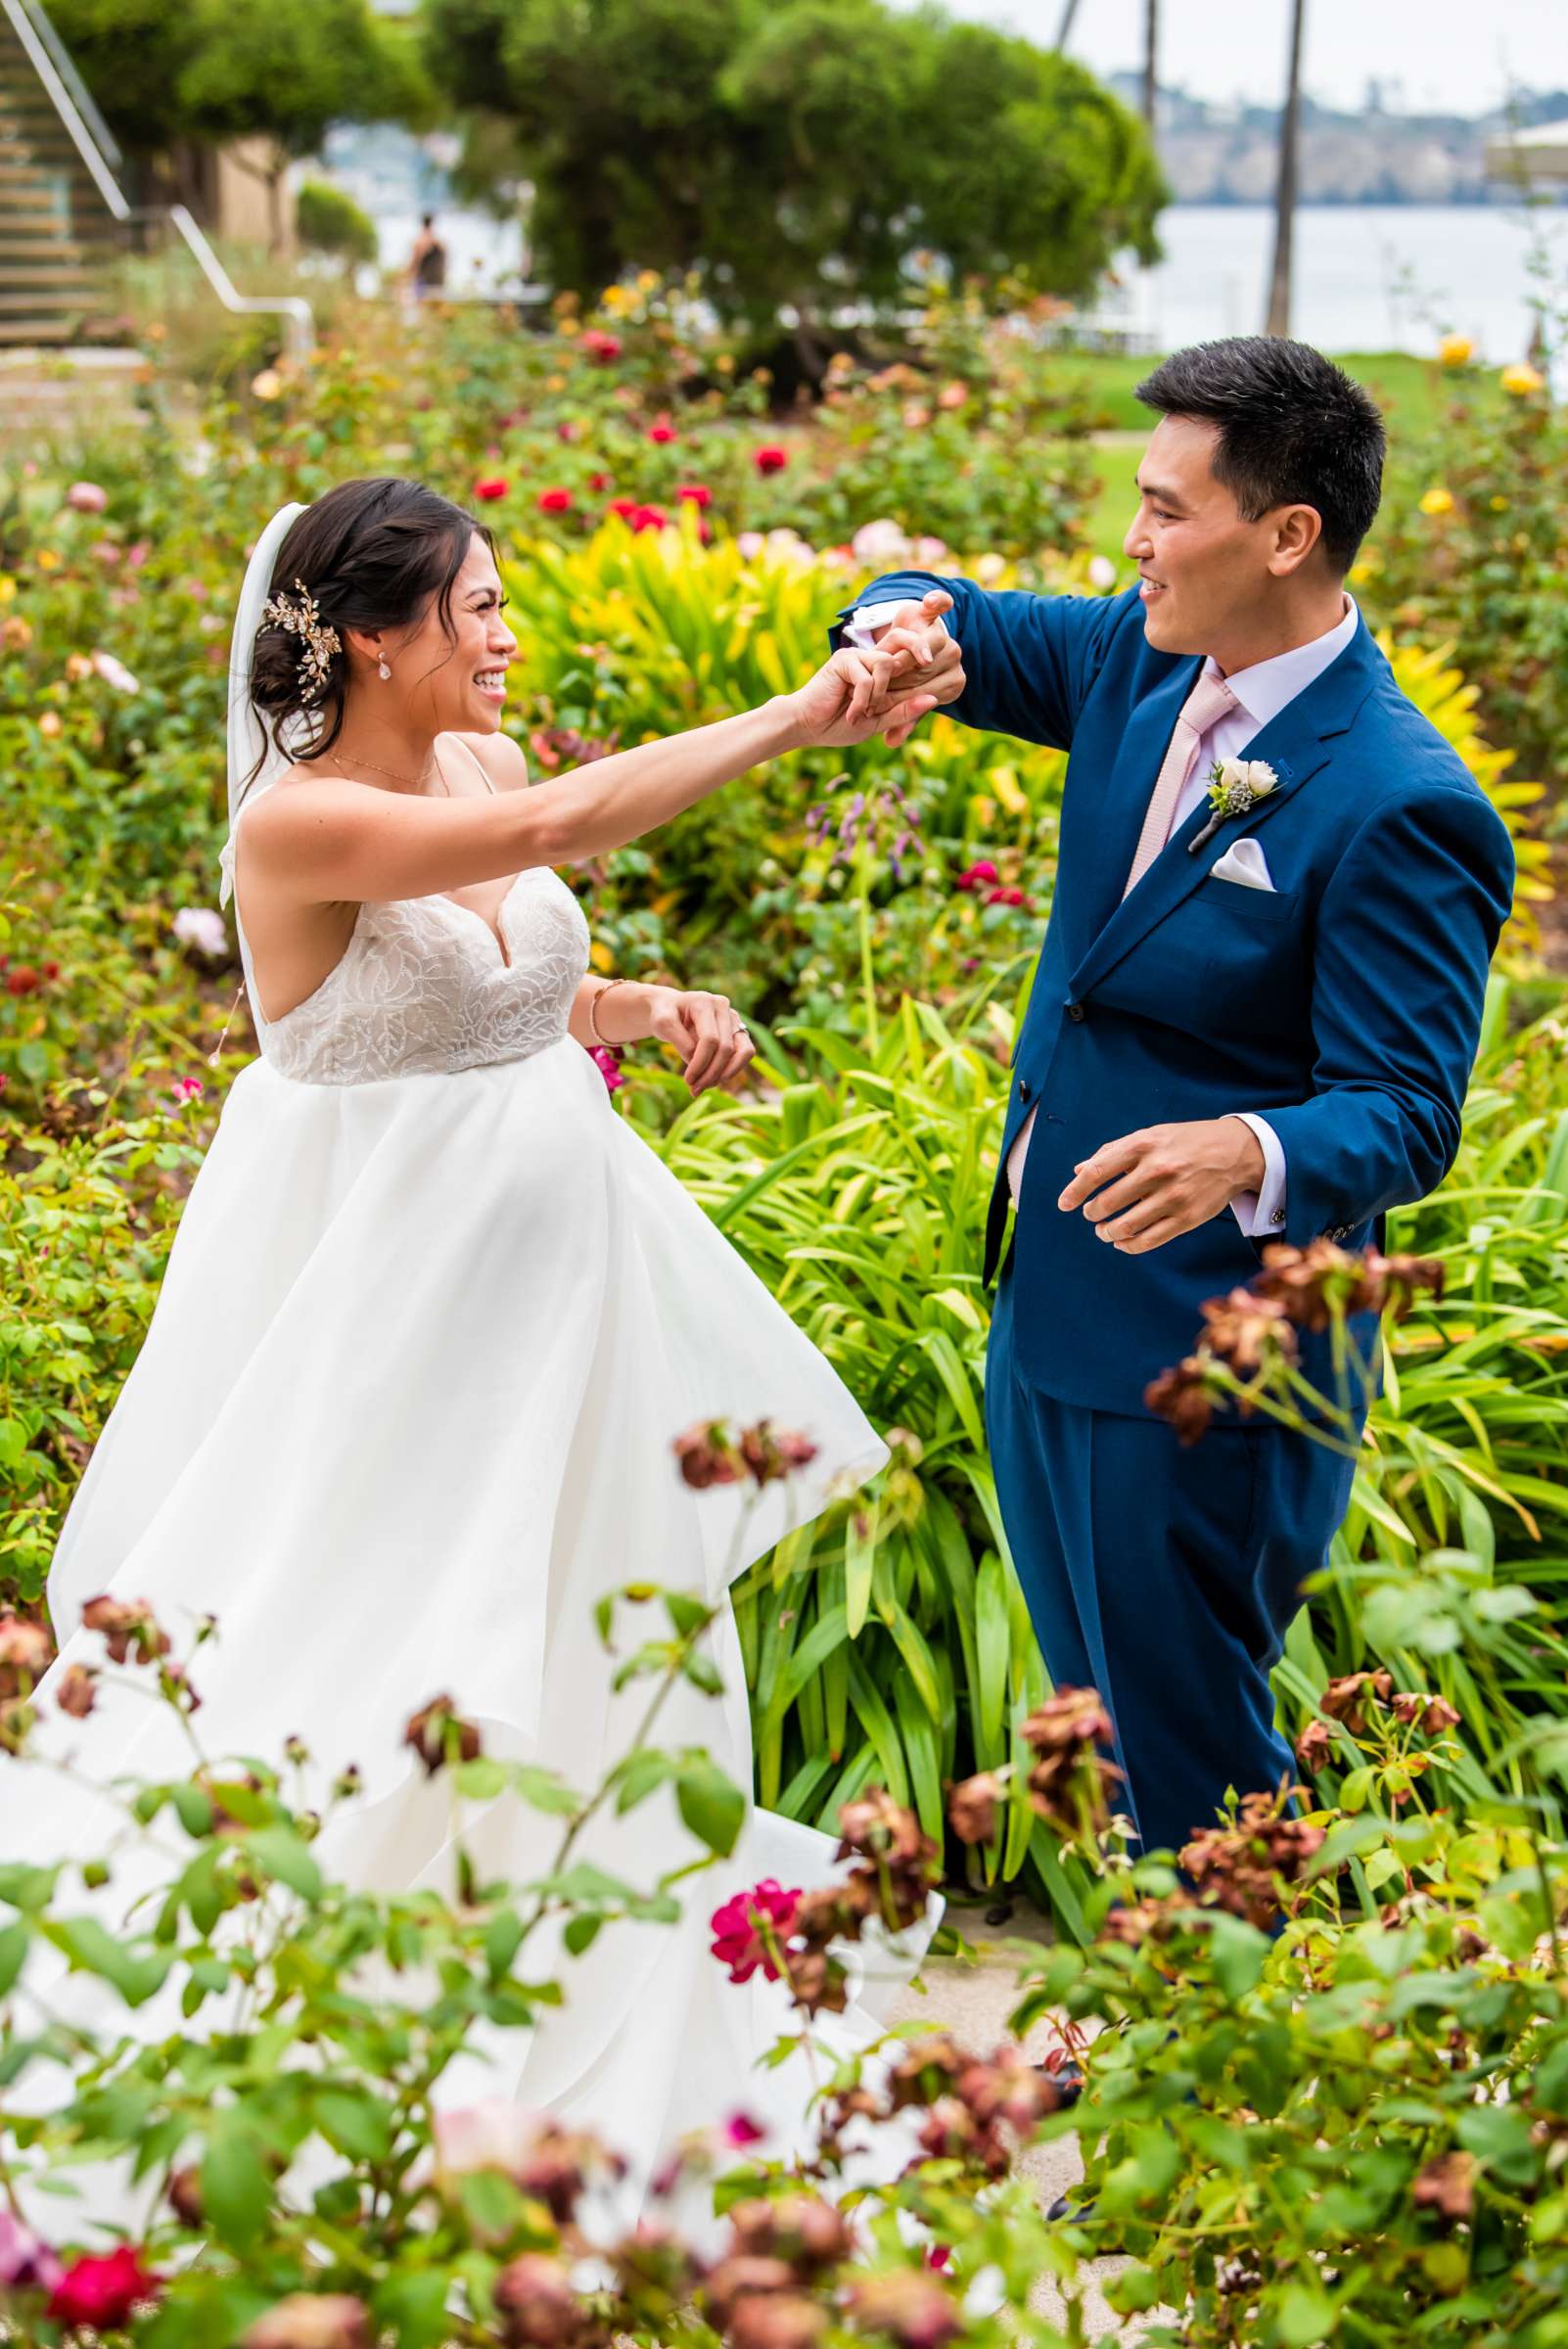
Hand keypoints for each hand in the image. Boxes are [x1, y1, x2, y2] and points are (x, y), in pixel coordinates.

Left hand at [645, 984, 756, 1096]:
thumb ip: (680, 1041)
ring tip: (705, 1086)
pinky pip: (745, 1053)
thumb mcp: (663, 1024)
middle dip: (711, 1073)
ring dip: (726, 1074)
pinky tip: (714, 1080)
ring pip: (743, 1052)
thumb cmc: (665, 1014)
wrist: (671, 1008)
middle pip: (726, 1048)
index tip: (688, 1081)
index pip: (710, 1039)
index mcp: (704, 1002)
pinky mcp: (738, 1030)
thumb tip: (696, 1062)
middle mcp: (723, 1007)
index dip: (700, 1063)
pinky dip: (732, 1070)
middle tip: (694, 1089)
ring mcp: (734, 1018)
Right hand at [785, 590, 961, 747]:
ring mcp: (856, 657)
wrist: (807, 726)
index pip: (907, 655)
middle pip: (901, 639)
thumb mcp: (878, 722)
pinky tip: (851, 713)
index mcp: (880, 672)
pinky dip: (863, 701)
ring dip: (880, 693)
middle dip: (917, 646)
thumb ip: (903, 711)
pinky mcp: (843, 660)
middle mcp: (869, 659)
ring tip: (865, 711)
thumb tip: (933, 699)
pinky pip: (867, 678)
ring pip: (887, 663)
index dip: (921, 654)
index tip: (932, 666)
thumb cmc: (839, 725)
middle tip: (928, 660)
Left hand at [1055, 1118, 1266, 1254]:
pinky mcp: (1187, 1218)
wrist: (1234, 1153)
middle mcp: (1157, 1170)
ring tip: (1103, 1231)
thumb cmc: (1184, 1142)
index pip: (1097, 1171)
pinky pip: (1148, 1240)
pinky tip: (1122, 1242)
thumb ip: (1113, 1152)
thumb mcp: (1150, 1136)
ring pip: (1125, 1226)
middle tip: (1091, 1214)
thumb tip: (1080, 1170)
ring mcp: (1173, 1196)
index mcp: (1143, 1145)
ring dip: (1107, 1232)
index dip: (1075, 1190)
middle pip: (1108, 1202)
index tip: (1064, 1204)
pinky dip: (1128, 1245)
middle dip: (1092, 1213)